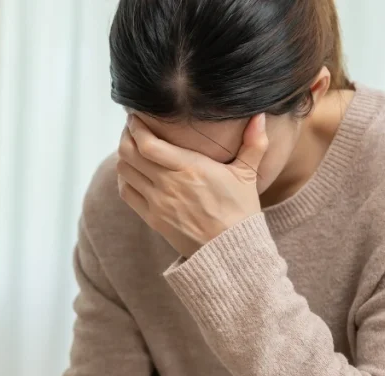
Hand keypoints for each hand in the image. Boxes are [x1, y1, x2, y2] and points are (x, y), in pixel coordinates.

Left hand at [116, 113, 267, 257]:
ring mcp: (157, 202)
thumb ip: (254, 143)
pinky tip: (132, 169)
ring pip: (124, 171)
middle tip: (132, 126)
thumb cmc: (240, 211)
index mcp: (190, 168)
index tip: (137, 116)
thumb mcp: (248, 175)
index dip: (136, 127)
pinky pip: (126, 192)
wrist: (229, 251)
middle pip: (129, 153)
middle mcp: (168, 184)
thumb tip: (261, 116)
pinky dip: (124, 177)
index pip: (148, 144)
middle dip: (126, 135)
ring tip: (131, 144)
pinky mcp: (152, 218)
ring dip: (124, 154)